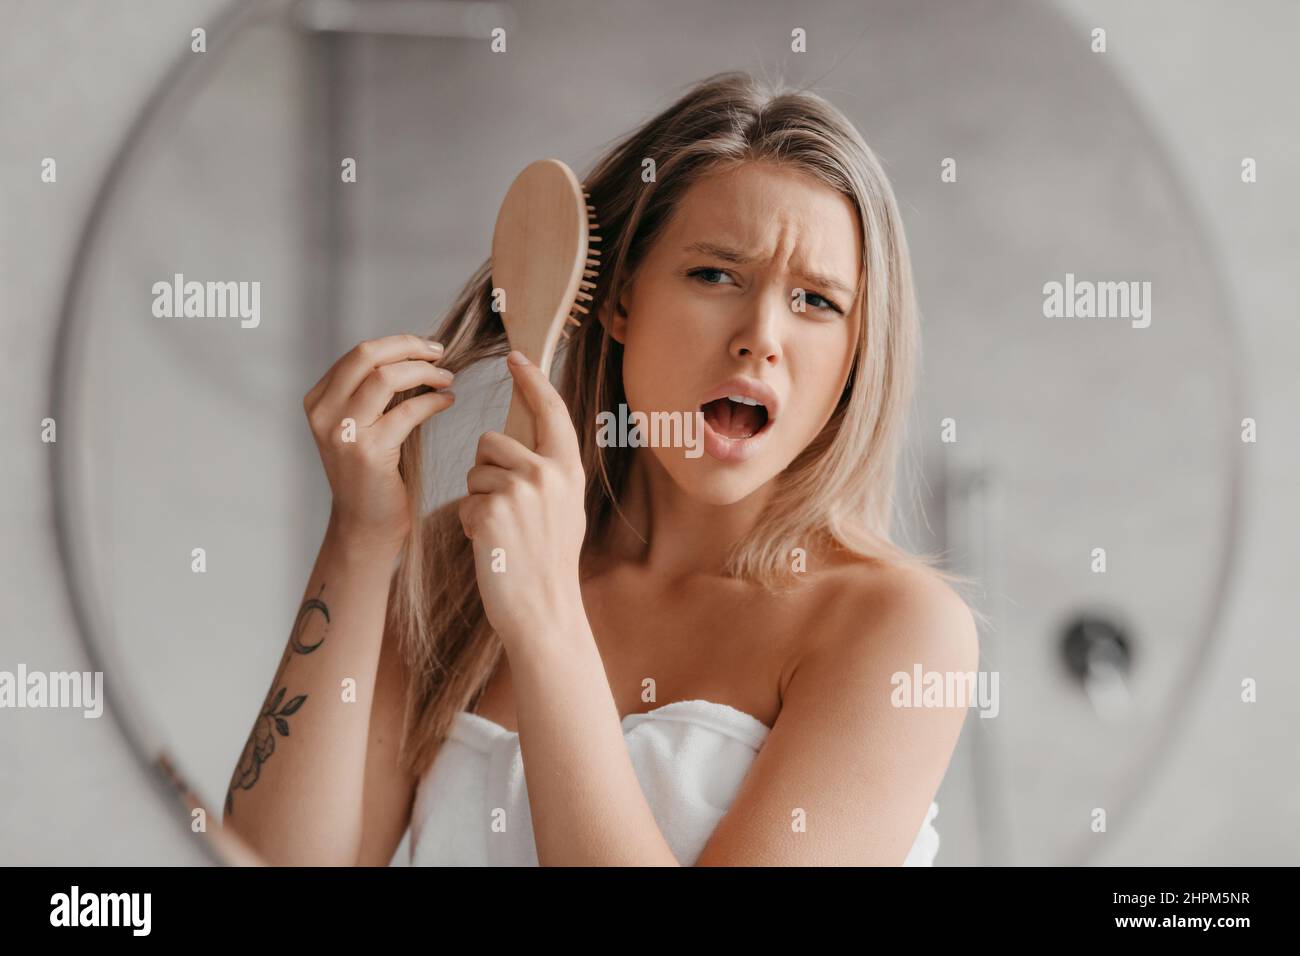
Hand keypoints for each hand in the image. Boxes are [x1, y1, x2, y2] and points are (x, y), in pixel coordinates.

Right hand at [303, 334, 455, 552]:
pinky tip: (446, 401)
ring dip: (424, 372)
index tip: (425, 348)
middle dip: (410, 347)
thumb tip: (410, 355)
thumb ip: (371, 393)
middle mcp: (324, 414)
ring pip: (386, 378)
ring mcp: (343, 433)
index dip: (397, 344)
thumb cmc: (370, 475)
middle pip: (367, 355)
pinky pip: (408, 411)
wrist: (365, 524)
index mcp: (318, 402)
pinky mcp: (369, 452)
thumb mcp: (360, 426)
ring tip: (447, 378)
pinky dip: (433, 401)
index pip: (358, 354)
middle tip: (440, 353)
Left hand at [460, 351, 587, 645]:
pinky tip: (492, 547)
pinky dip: (470, 524)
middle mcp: (548, 473)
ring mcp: (520, 491)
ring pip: (475, 471)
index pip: (550, 410)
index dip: (533, 381)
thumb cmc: (548, 561)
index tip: (517, 357)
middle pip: (492, 440)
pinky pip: (465, 501)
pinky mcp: (491, 510)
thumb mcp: (565, 508)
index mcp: (568, 468)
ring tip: (501, 532)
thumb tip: (524, 441)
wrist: (543, 608)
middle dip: (487, 470)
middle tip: (506, 512)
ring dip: (478, 500)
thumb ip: (549, 471)